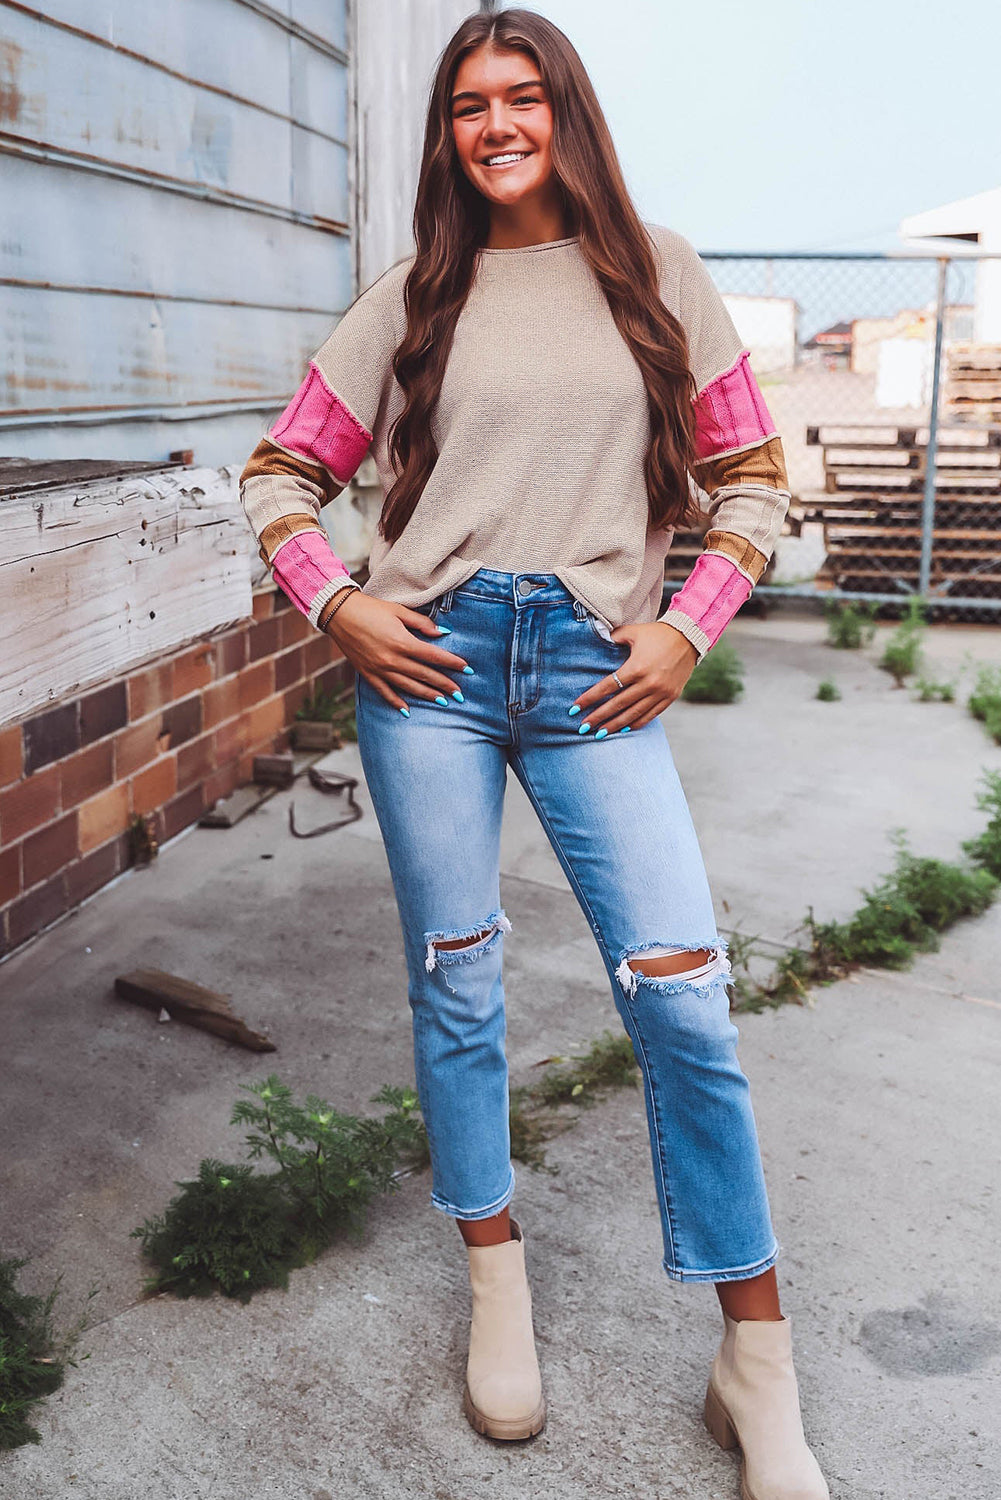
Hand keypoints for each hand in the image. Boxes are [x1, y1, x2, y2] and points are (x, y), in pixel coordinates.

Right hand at [323, 590, 470, 711]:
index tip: (467, 669)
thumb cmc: (371, 609)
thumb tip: (443, 633)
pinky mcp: (368, 673)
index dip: (452, 663)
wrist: (340, 614)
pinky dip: (396, 702)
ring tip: (443, 702)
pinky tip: (407, 711)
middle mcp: (392, 659)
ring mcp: (380, 669)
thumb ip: (422, 623)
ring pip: (409, 687)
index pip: (434, 656)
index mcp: (402, 642)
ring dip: (427, 695)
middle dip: (445, 685)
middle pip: (425, 675)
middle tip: (460, 694)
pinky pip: (385, 692)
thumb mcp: (399, 611)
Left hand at [571, 621, 698, 732]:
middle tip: (583, 727)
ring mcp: (660, 692)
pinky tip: (623, 729)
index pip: (607, 687)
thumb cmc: (658, 633)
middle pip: (618, 705)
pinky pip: (651, 715)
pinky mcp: (670, 697)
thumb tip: (599, 641)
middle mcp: (648, 683)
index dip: (590, 698)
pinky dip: (636, 723)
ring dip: (615, 725)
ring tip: (600, 734)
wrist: (690, 636)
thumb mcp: (633, 632)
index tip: (575, 708)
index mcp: (636, 667)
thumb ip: (614, 638)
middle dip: (598, 717)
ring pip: (633, 714)